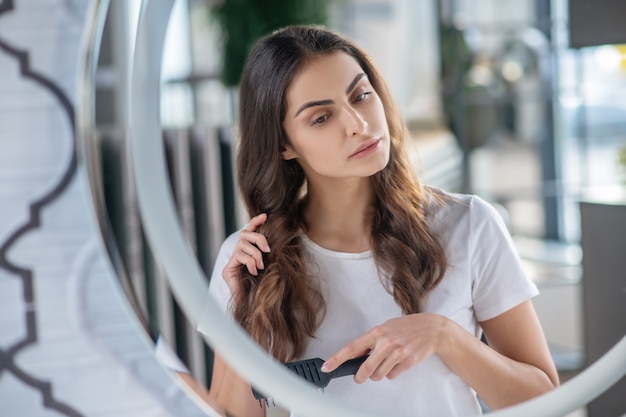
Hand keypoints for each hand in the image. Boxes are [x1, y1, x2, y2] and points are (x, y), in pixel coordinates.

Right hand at [222, 213, 270, 294]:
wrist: (255, 305)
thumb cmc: (265, 286)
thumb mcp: (270, 265)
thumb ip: (268, 254)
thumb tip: (275, 242)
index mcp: (249, 252)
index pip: (249, 232)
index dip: (255, 222)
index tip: (265, 216)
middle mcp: (238, 254)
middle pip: (245, 234)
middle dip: (258, 238)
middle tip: (267, 250)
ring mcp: (232, 262)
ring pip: (242, 244)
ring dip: (255, 254)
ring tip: (260, 266)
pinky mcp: (227, 270)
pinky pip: (239, 256)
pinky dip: (249, 261)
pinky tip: (254, 271)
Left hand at [321, 313, 447, 382]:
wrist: (431, 329)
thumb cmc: (406, 327)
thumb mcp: (385, 328)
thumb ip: (371, 341)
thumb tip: (356, 356)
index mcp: (376, 332)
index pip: (352, 348)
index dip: (337, 359)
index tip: (327, 366)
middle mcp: (386, 342)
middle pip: (365, 368)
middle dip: (360, 376)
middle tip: (359, 377)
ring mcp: (397, 352)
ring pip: (378, 374)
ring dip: (379, 373)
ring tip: (386, 362)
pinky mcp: (407, 361)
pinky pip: (392, 375)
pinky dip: (392, 373)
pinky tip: (397, 363)